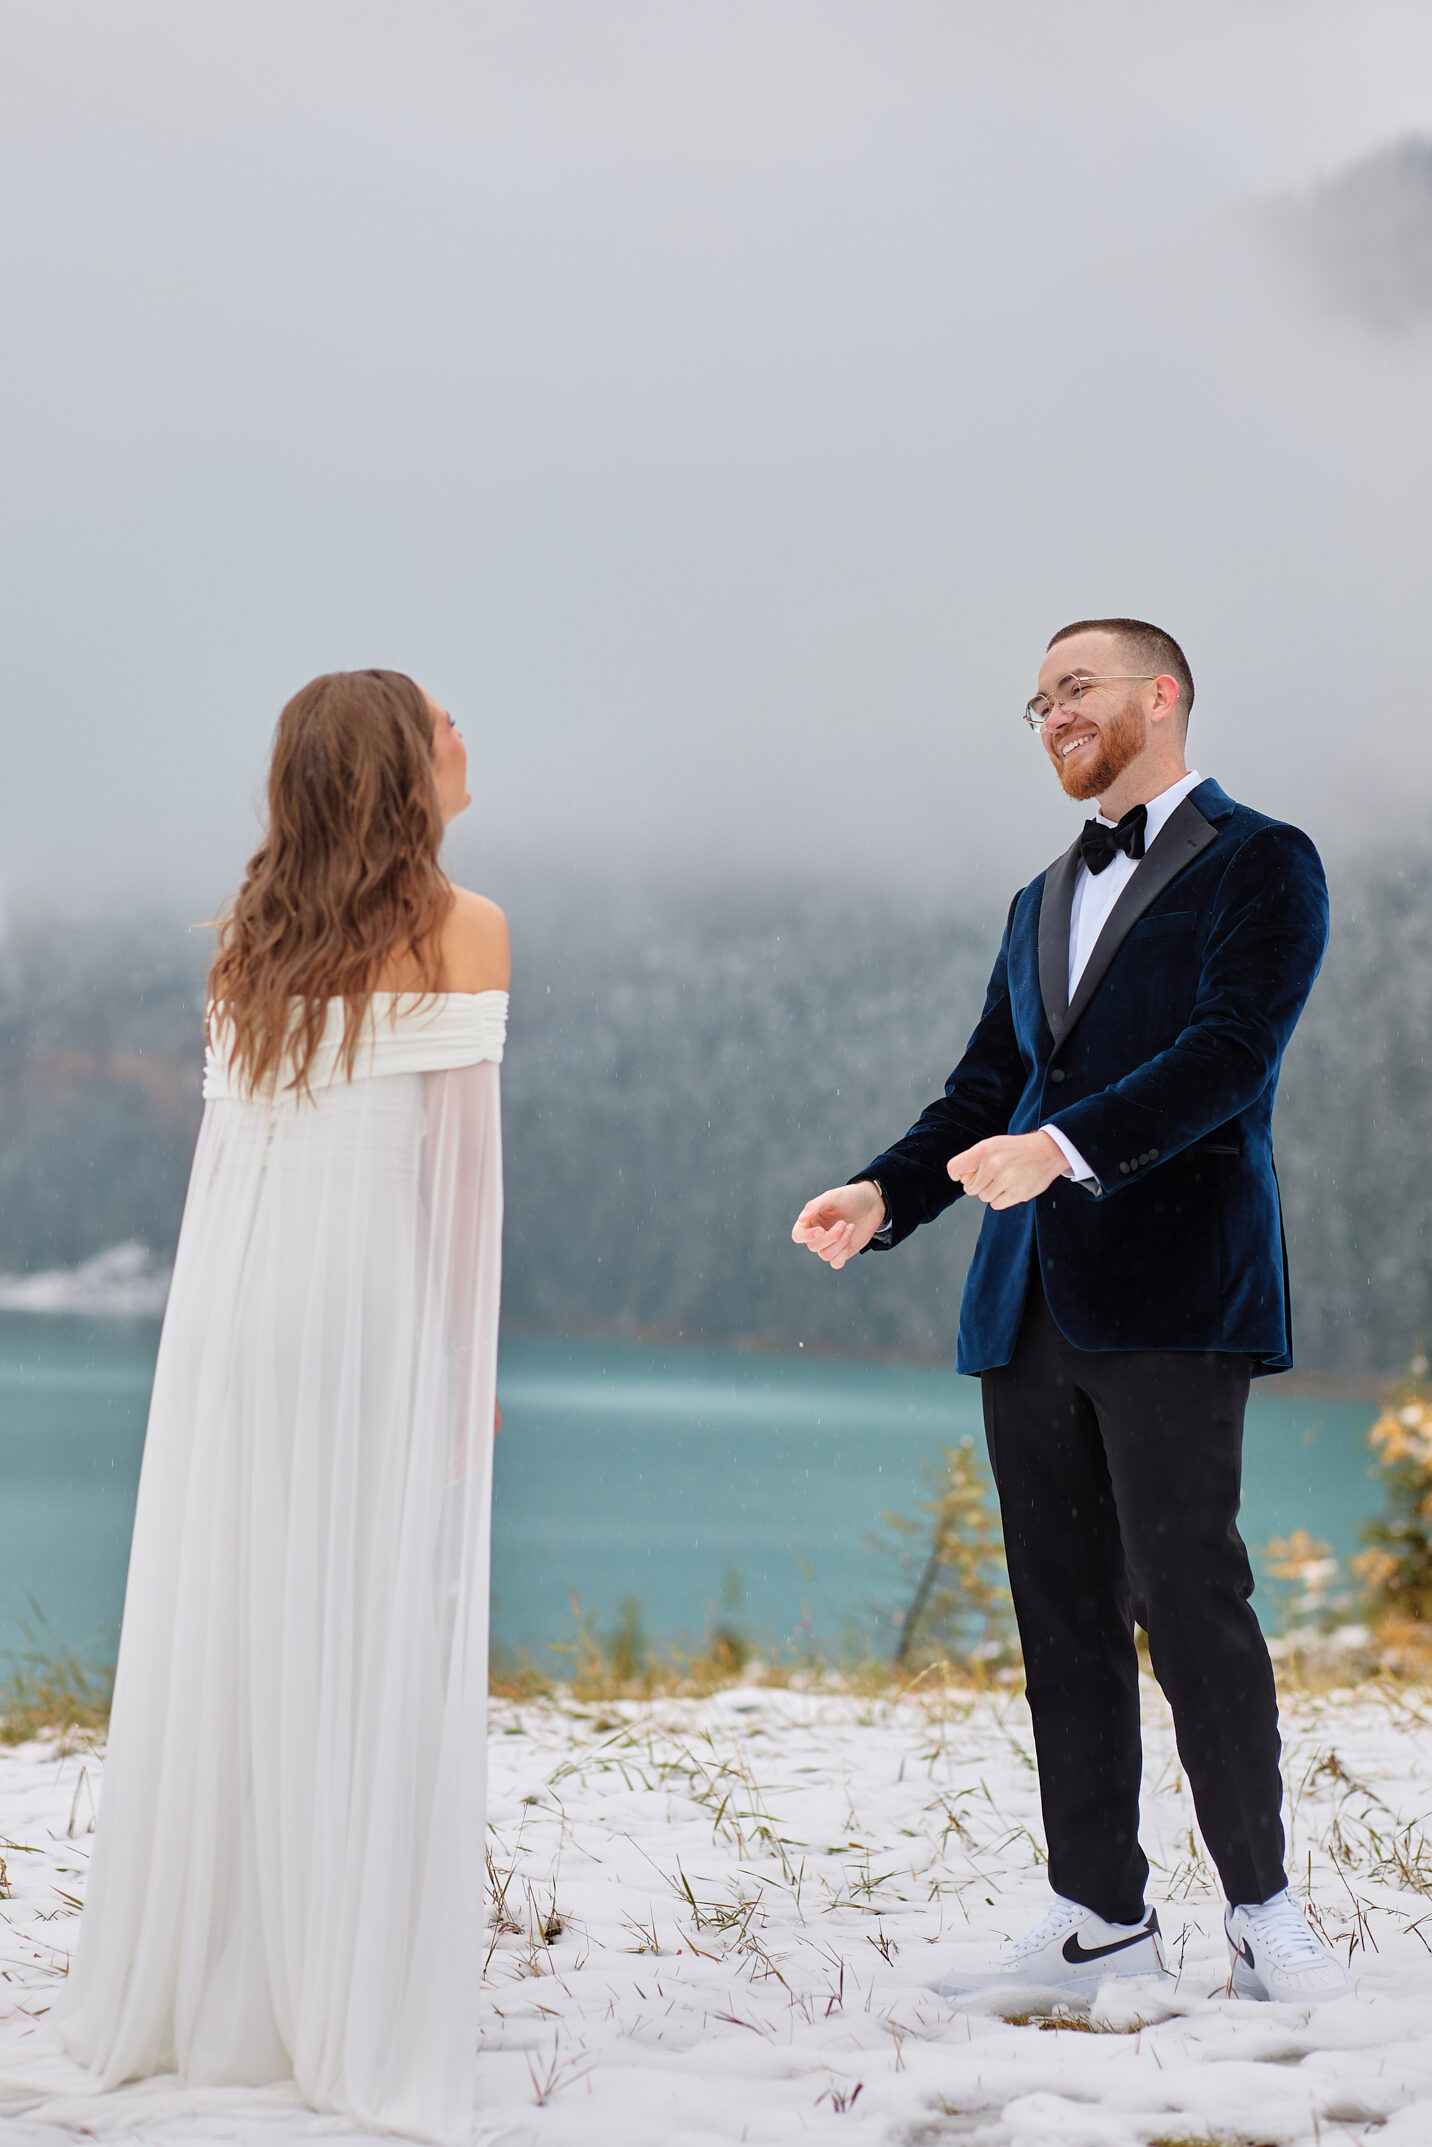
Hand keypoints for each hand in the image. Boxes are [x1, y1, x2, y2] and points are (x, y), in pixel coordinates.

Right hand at [791, 1180, 885, 1269]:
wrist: (872, 1203)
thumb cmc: (850, 1197)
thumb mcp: (832, 1197)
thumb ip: (815, 1206)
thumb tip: (802, 1218)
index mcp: (810, 1221)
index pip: (798, 1235)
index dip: (807, 1236)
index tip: (821, 1230)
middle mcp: (817, 1235)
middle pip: (813, 1247)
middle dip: (831, 1237)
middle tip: (843, 1222)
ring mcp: (830, 1245)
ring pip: (825, 1255)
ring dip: (840, 1242)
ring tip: (849, 1226)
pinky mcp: (842, 1252)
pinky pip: (836, 1263)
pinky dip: (843, 1253)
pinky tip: (851, 1236)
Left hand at [947, 1132, 1067, 1208]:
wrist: (1047, 1151)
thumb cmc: (1016, 1150)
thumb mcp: (993, 1145)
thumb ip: (974, 1160)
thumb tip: (962, 1180)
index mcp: (984, 1149)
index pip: (954, 1168)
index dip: (957, 1175)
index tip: (965, 1176)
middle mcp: (993, 1164)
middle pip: (969, 1188)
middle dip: (978, 1185)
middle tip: (993, 1176)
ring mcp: (1005, 1179)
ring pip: (983, 1197)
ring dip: (991, 1192)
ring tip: (1004, 1180)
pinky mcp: (1016, 1193)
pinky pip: (996, 1205)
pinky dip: (1001, 1199)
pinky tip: (1011, 1187)